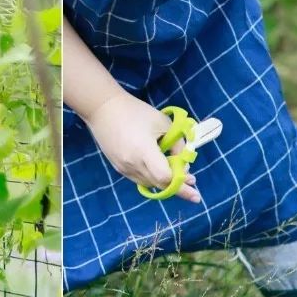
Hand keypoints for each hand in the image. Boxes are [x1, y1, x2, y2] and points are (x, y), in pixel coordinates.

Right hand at [84, 91, 200, 203]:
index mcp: (144, 151)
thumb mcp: (164, 124)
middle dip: (177, 186)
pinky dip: (152, 178)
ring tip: (176, 173)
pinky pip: (140, 179)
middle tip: (192, 183)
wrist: (103, 110)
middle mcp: (132, 164)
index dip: (180, 183)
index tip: (193, 184)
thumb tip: (184, 166)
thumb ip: (177, 146)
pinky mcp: (119, 168)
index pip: (165, 177)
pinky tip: (159, 169)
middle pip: (159, 185)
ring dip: (164, 182)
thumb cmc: (136, 112)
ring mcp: (124, 169)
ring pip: (150, 184)